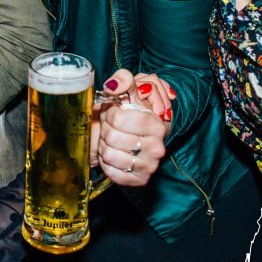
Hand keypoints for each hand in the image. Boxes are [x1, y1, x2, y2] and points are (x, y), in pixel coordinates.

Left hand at [91, 69, 168, 186]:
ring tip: (111, 141)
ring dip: (104, 146)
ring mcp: (150, 166)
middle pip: (112, 136)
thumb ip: (122, 81)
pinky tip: (113, 155)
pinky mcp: (140, 180)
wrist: (128, 139)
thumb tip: (113, 85)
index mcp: (156, 124)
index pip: (120, 118)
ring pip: (109, 155)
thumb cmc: (127, 115)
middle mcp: (157, 147)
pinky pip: (112, 172)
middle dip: (106, 130)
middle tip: (111, 127)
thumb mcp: (127, 93)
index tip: (113, 114)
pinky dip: (107, 163)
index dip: (110, 114)